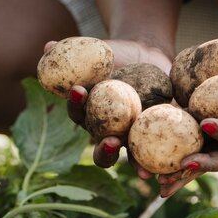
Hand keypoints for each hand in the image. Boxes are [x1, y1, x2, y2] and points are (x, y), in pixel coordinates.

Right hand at [48, 39, 172, 172]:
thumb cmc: (114, 55)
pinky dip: (163, 163)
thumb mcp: (97, 52)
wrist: (146, 56)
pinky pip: (158, 153)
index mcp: (89, 114)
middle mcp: (108, 131)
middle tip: (111, 141)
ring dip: (136, 164)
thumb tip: (47, 46)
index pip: (78, 113)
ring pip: (131, 157)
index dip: (76, 105)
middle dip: (105, 149)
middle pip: (102, 149)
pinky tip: (170, 171)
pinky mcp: (156, 135)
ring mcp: (132, 136)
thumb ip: (74, 52)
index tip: (79, 90)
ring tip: (143, 171)